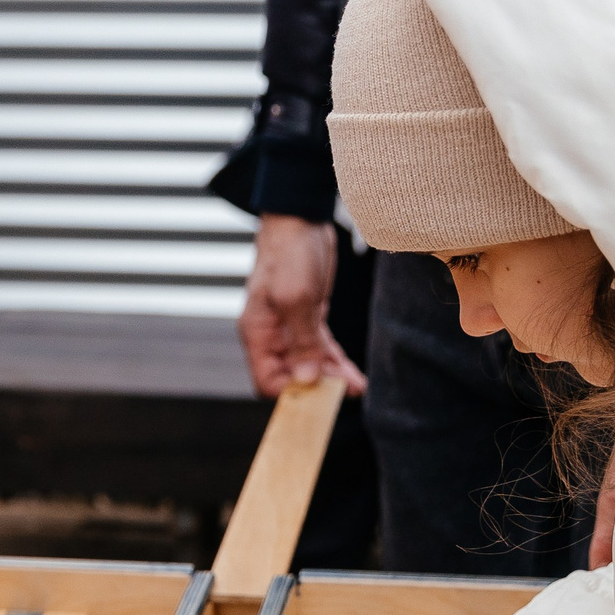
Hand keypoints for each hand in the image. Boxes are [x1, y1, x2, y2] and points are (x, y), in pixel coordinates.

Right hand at [236, 215, 364, 398]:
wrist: (300, 220)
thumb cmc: (291, 254)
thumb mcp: (296, 297)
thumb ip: (301, 341)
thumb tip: (306, 379)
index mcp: (258, 333)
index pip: (266, 380)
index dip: (291, 392)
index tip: (319, 395)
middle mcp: (271, 335)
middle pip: (290, 377)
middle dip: (317, 389)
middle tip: (344, 394)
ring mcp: (289, 328)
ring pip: (309, 366)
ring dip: (331, 379)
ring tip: (356, 388)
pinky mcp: (307, 319)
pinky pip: (320, 350)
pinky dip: (336, 363)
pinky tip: (353, 375)